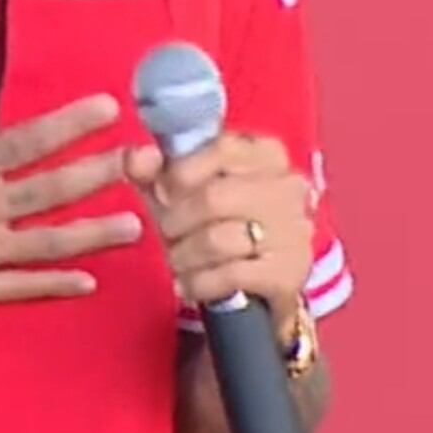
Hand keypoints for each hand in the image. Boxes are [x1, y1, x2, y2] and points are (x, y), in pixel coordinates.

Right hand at [0, 42, 143, 313]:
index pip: (30, 140)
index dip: (72, 123)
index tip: (109, 107)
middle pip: (53, 190)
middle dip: (102, 173)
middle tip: (144, 164)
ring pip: (49, 243)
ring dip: (95, 233)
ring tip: (136, 226)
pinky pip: (20, 290)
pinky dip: (55, 286)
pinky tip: (87, 282)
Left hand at [125, 133, 313, 341]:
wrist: (258, 283)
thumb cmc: (215, 222)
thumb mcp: (182, 190)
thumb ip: (154, 169)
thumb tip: (138, 157)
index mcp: (266, 153)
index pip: (222, 148)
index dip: (181, 172)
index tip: (161, 192)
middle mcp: (289, 186)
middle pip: (214, 198)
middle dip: (177, 220)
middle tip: (166, 234)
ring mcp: (294, 230)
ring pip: (219, 240)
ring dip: (184, 255)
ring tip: (176, 260)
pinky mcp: (289, 272)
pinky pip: (231, 275)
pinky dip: (199, 282)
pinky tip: (188, 284)